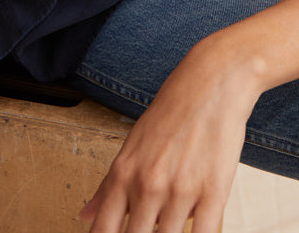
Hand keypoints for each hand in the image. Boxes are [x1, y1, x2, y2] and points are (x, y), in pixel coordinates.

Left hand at [78, 37, 262, 232]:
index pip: (102, 232)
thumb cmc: (173, 110)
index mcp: (123, 174)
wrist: (213, 81)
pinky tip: (197, 228)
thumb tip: (84, 216)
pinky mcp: (214, 193)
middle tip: (152, 224)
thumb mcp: (132, 143)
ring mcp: (180, 191)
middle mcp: (147, 186)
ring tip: (174, 219)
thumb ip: (107, 185)